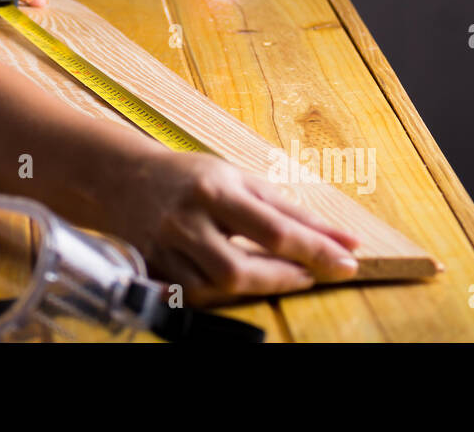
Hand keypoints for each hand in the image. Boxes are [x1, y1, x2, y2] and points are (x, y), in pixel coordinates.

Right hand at [102, 146, 361, 305]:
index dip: (314, 251)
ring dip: (253, 288)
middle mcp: (185, 220)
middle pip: (237, 269)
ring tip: (276, 274)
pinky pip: (191, 296)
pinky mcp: (152, 268)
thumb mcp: (243, 181)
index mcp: (213, 189)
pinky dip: (220, 294)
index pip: (272, 229)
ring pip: (211, 288)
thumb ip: (295, 212)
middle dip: (281, 279)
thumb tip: (349, 241)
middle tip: (309, 274)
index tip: (347, 263)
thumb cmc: (194, 177)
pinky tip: (237, 280)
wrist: (125, 178)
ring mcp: (164, 247)